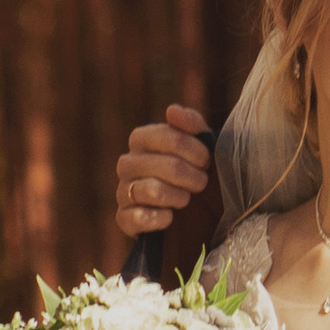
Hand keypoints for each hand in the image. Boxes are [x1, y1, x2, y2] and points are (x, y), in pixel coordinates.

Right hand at [116, 102, 212, 246]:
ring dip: (180, 198)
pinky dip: (160, 219)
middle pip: (169, 166)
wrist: (192, 213)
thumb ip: (191, 124)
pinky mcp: (124, 218)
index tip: (207, 161)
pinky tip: (169, 217)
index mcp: (141, 139)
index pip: (171, 137)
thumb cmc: (194, 172)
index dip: (196, 151)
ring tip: (185, 199)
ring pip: (155, 192)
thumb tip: (173, 110)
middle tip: (201, 184)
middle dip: (194, 178)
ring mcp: (123, 191)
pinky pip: (139, 218)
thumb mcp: (200, 146)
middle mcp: (127, 163)